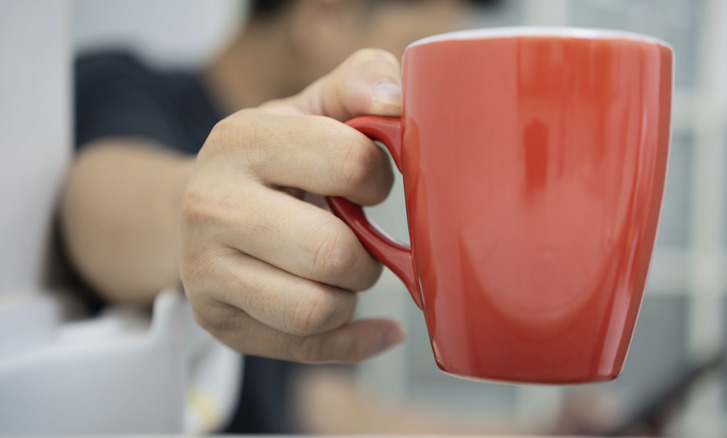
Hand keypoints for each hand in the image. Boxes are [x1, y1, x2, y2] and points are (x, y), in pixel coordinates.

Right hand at [179, 49, 405, 362]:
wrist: (201, 208)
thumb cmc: (273, 160)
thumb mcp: (310, 110)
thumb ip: (359, 83)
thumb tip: (395, 99)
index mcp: (241, 140)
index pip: (350, 163)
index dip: (377, 179)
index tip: (366, 184)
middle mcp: (211, 206)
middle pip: (332, 253)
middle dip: (365, 252)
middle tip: (356, 238)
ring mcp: (205, 270)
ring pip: (318, 311)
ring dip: (350, 294)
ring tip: (338, 271)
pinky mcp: (218, 320)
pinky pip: (308, 349)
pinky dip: (354, 340)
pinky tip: (369, 325)